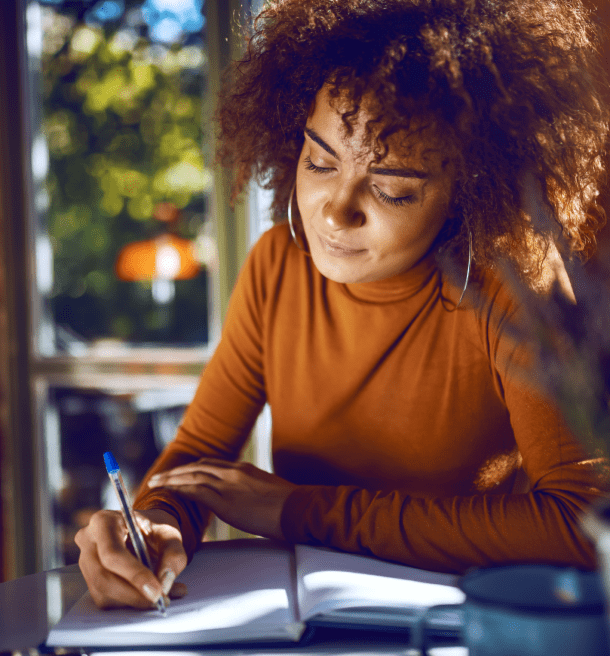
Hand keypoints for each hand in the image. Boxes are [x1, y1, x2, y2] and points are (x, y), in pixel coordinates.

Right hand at [75, 508, 187, 609]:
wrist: (145, 531)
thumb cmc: (155, 529)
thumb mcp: (170, 533)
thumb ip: (173, 554)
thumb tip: (164, 583)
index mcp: (104, 521)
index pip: (112, 553)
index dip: (134, 575)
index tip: (157, 591)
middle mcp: (88, 541)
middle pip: (103, 577)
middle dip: (134, 594)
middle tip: (161, 600)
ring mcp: (85, 562)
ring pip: (103, 593)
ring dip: (134, 600)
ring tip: (163, 596)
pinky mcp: (89, 580)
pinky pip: (106, 600)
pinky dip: (130, 602)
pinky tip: (149, 595)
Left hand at [147, 459, 296, 539]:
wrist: (298, 509)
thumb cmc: (289, 505)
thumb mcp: (268, 490)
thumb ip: (251, 489)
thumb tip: (246, 498)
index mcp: (243, 469)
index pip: (211, 464)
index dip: (192, 468)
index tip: (180, 473)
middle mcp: (233, 472)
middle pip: (197, 466)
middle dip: (177, 471)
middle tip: (161, 477)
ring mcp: (229, 484)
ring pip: (192, 476)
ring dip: (172, 479)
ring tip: (157, 483)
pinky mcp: (225, 501)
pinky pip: (196, 491)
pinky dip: (180, 490)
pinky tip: (169, 492)